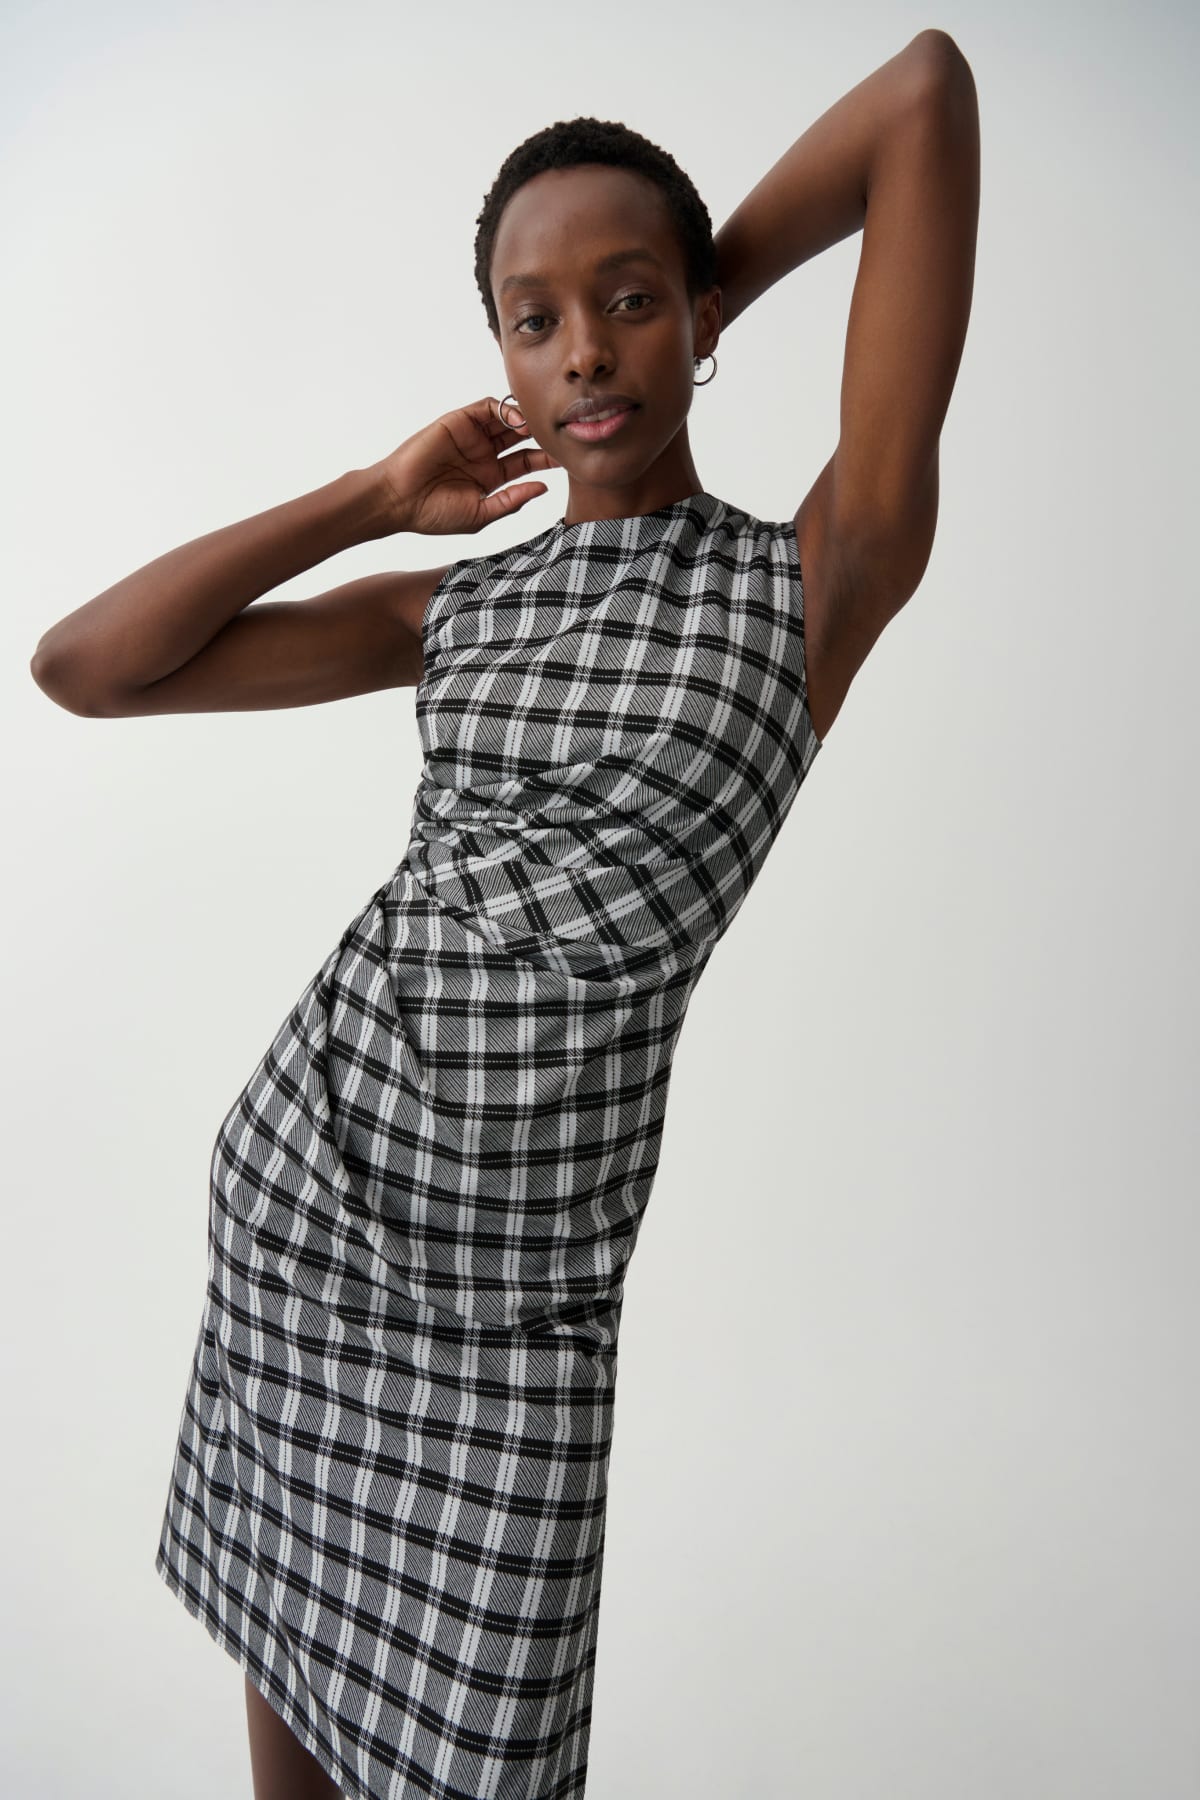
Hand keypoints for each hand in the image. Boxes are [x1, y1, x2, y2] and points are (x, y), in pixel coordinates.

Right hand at [370, 396, 559, 535]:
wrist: (398, 500)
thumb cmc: (434, 513)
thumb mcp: (481, 514)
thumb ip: (512, 500)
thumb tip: (544, 488)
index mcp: (491, 478)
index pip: (526, 464)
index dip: (547, 460)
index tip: (569, 459)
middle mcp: (484, 454)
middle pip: (522, 440)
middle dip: (542, 436)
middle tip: (563, 435)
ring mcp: (472, 437)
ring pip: (507, 421)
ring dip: (527, 422)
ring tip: (543, 427)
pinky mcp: (459, 422)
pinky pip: (487, 408)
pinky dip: (504, 409)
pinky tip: (518, 421)